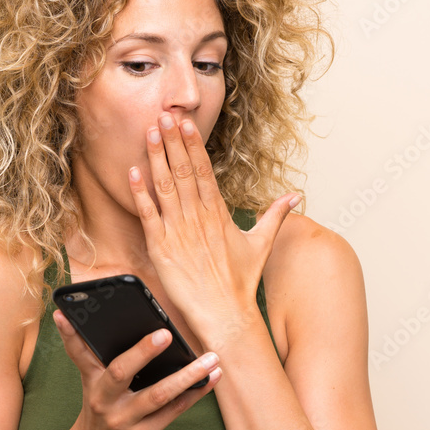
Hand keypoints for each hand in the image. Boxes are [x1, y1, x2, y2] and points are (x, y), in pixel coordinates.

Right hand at [51, 309, 221, 429]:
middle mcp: (105, 400)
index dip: (69, 334)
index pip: (79, 354)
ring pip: (158, 394)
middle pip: (121, 371)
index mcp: (92, 381)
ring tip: (210, 358)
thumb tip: (92, 321)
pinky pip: (174, 411)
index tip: (64, 313)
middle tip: (165, 334)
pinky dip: (195, 393)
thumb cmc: (101, 409)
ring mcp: (124, 419)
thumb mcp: (92, 383)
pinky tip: (211, 379)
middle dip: (143, 352)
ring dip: (187, 375)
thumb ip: (93, 354)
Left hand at [127, 111, 301, 338]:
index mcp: (219, 212)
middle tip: (163, 115)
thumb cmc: (241, 283)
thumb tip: (296, 196)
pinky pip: (148, 215)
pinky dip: (140, 193)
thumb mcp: (261, 244)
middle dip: (172, 141)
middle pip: (184, 170)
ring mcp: (179, 231)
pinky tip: (133, 172)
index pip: (204, 169)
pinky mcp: (161, 248)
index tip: (185, 123)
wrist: (225, 314)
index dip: (193, 144)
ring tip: (148, 132)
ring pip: (165, 186)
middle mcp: (198, 217)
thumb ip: (275, 215)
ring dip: (156, 157)